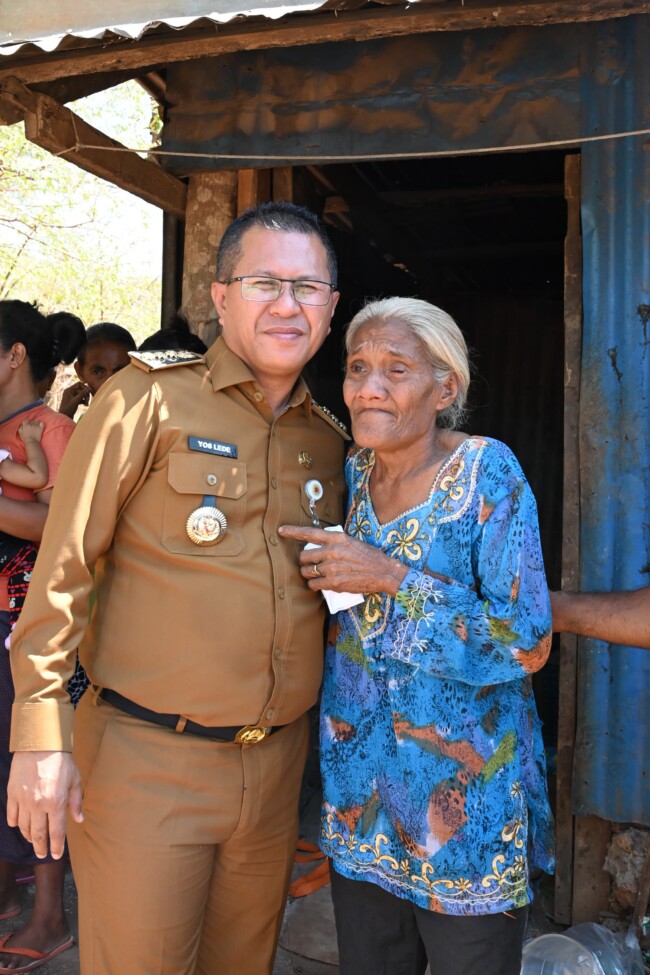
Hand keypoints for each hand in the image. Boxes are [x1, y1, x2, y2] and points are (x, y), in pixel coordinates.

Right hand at [7, 751, 83, 858]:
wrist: (40, 742)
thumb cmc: (61, 760)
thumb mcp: (75, 779)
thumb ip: (76, 802)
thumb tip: (79, 820)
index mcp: (56, 802)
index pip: (56, 832)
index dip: (56, 846)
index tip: (56, 855)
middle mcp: (39, 804)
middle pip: (38, 834)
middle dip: (41, 847)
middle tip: (42, 855)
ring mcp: (23, 800)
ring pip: (24, 827)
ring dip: (29, 837)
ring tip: (33, 840)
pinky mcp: (12, 793)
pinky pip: (12, 815)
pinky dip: (15, 823)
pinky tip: (20, 826)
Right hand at [17, 419, 43, 443]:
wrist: (31, 442)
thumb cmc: (25, 438)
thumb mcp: (20, 432)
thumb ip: (20, 427)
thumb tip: (22, 425)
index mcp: (26, 425)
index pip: (26, 420)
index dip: (26, 422)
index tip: (27, 425)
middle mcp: (31, 424)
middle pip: (31, 421)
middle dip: (31, 423)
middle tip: (31, 428)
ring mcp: (36, 426)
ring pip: (36, 422)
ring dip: (36, 424)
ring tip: (35, 427)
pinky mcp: (40, 428)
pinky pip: (42, 423)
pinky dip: (41, 423)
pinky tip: (39, 426)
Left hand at [59, 381, 90, 417]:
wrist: (65, 417)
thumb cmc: (68, 408)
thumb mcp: (76, 400)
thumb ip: (82, 394)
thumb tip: (89, 388)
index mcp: (69, 390)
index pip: (78, 384)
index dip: (84, 387)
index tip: (88, 391)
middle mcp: (70, 392)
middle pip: (81, 390)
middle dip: (85, 394)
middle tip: (88, 400)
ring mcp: (72, 397)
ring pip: (82, 394)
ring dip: (85, 398)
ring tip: (87, 404)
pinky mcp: (74, 401)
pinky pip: (81, 399)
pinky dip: (84, 401)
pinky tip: (86, 405)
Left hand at [278, 524, 407, 596]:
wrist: (383, 572)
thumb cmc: (369, 556)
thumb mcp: (351, 542)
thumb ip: (334, 543)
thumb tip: (319, 547)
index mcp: (337, 538)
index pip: (310, 533)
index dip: (292, 531)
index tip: (280, 530)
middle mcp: (332, 551)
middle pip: (304, 556)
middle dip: (305, 562)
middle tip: (311, 565)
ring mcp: (332, 568)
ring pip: (306, 572)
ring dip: (308, 574)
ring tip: (317, 575)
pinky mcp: (333, 583)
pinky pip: (313, 585)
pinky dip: (315, 585)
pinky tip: (321, 584)